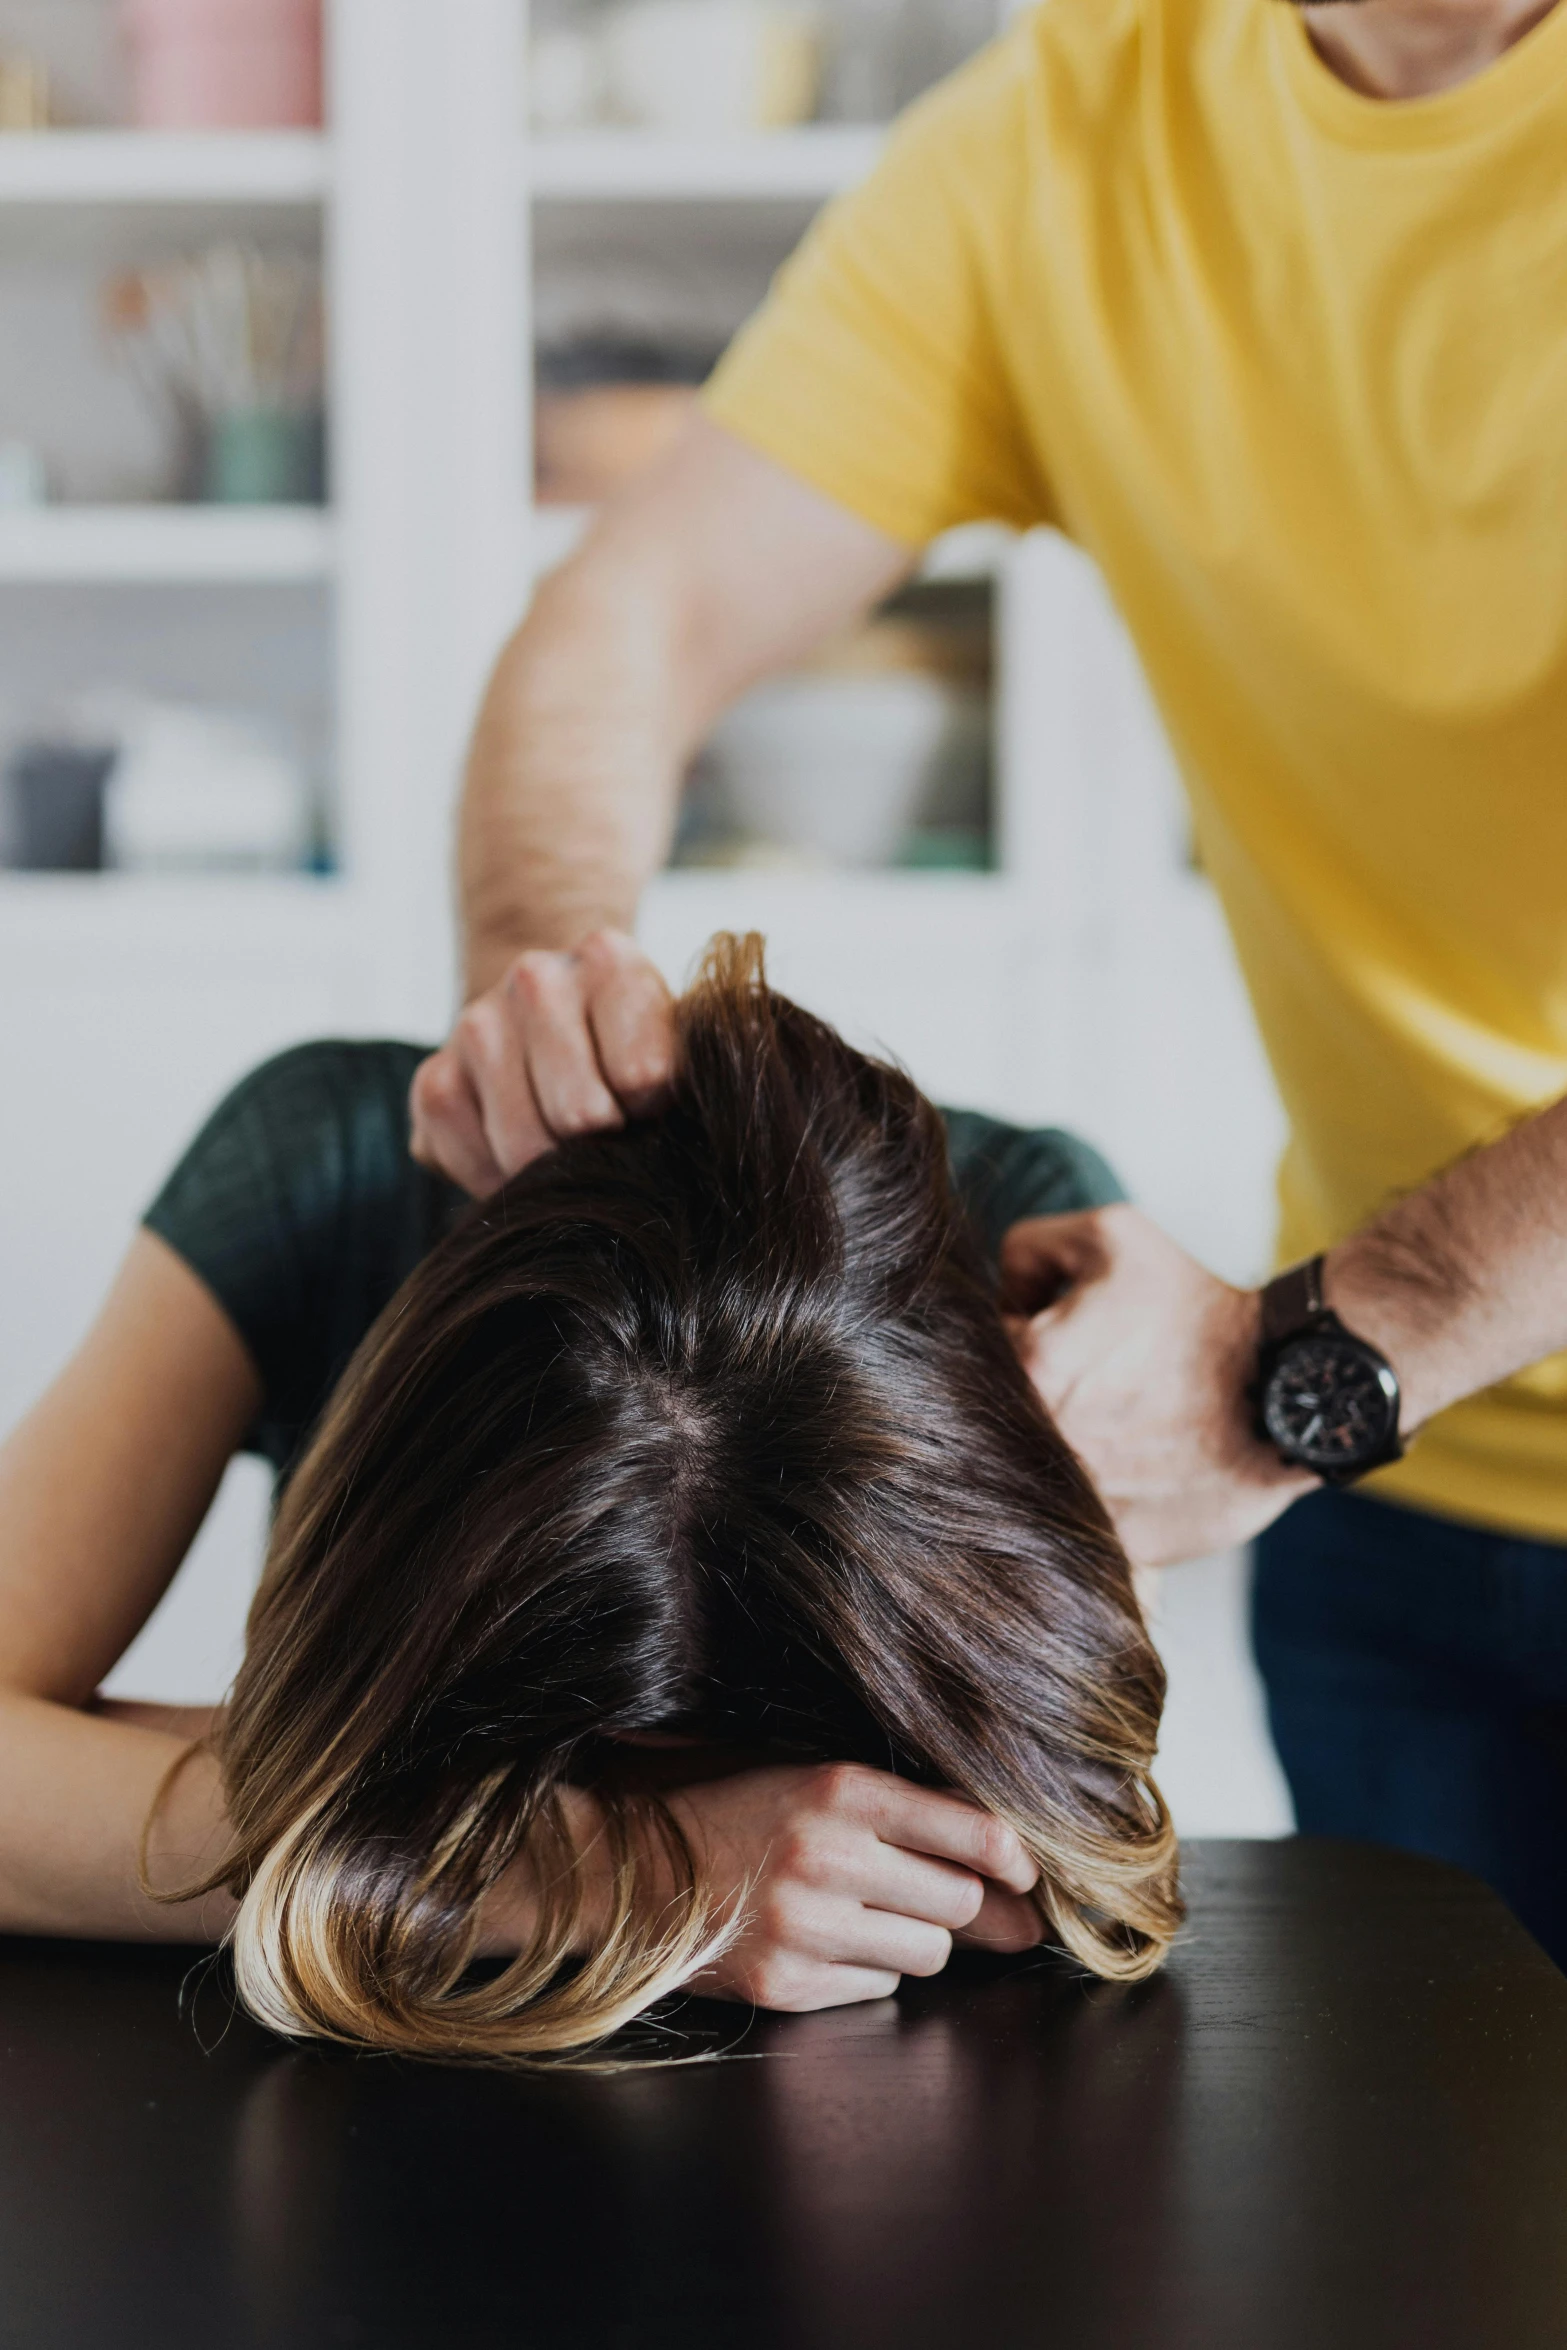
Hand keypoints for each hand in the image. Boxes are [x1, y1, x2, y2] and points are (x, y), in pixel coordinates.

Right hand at [408, 929, 675, 1196]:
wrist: (550, 1019)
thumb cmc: (632, 1049)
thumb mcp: (677, 1048)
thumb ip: (685, 1082)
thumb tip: (668, 1155)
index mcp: (608, 961)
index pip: (642, 1074)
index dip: (653, 1112)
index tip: (653, 1105)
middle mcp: (534, 979)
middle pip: (581, 1116)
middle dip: (602, 1147)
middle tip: (609, 1134)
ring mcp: (475, 1026)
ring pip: (525, 1148)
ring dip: (551, 1170)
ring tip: (568, 1144)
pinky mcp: (433, 1081)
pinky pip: (474, 1162)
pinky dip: (503, 1179)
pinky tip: (522, 1150)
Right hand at [666, 1762, 1043, 2011]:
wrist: (637, 1868)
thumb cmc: (736, 1812)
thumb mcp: (817, 1779)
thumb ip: (909, 1810)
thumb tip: (1009, 1864)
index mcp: (842, 1792)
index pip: (975, 1833)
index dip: (1016, 1859)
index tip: (1025, 1873)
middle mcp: (829, 1858)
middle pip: (960, 1902)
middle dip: (963, 1904)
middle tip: (938, 1895)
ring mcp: (807, 1928)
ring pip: (928, 1955)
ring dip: (917, 1940)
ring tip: (870, 1912)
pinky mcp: (787, 1985)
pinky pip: (878, 1989)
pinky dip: (868, 1971)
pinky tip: (828, 1940)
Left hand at [1001, 1204, 1311, 1568]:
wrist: (1288, 1389)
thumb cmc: (1200, 1311)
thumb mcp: (1113, 1235)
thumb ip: (1030, 1248)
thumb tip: (1001, 1295)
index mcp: (1029, 1368)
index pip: (975, 1355)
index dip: (1013, 1339)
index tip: (1056, 1338)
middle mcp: (1041, 1444)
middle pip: (999, 1422)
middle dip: (1032, 1399)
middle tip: (1093, 1382)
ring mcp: (1080, 1503)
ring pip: (1036, 1478)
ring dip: (1056, 1454)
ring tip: (1117, 1424)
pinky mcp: (1120, 1546)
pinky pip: (1081, 1528)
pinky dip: (1097, 1501)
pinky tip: (1135, 1470)